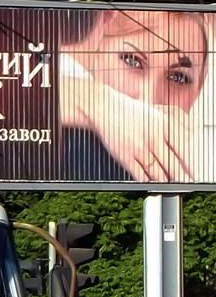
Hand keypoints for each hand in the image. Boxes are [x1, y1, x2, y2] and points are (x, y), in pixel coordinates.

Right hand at [67, 78, 195, 182]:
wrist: (104, 108)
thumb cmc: (130, 110)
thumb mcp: (158, 112)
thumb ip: (176, 122)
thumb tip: (191, 133)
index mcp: (165, 125)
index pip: (183, 149)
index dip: (189, 164)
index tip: (193, 172)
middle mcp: (154, 137)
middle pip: (172, 163)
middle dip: (180, 176)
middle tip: (185, 184)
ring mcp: (139, 148)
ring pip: (157, 171)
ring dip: (166, 181)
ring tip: (172, 187)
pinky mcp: (125, 156)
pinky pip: (139, 173)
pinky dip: (147, 181)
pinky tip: (153, 185)